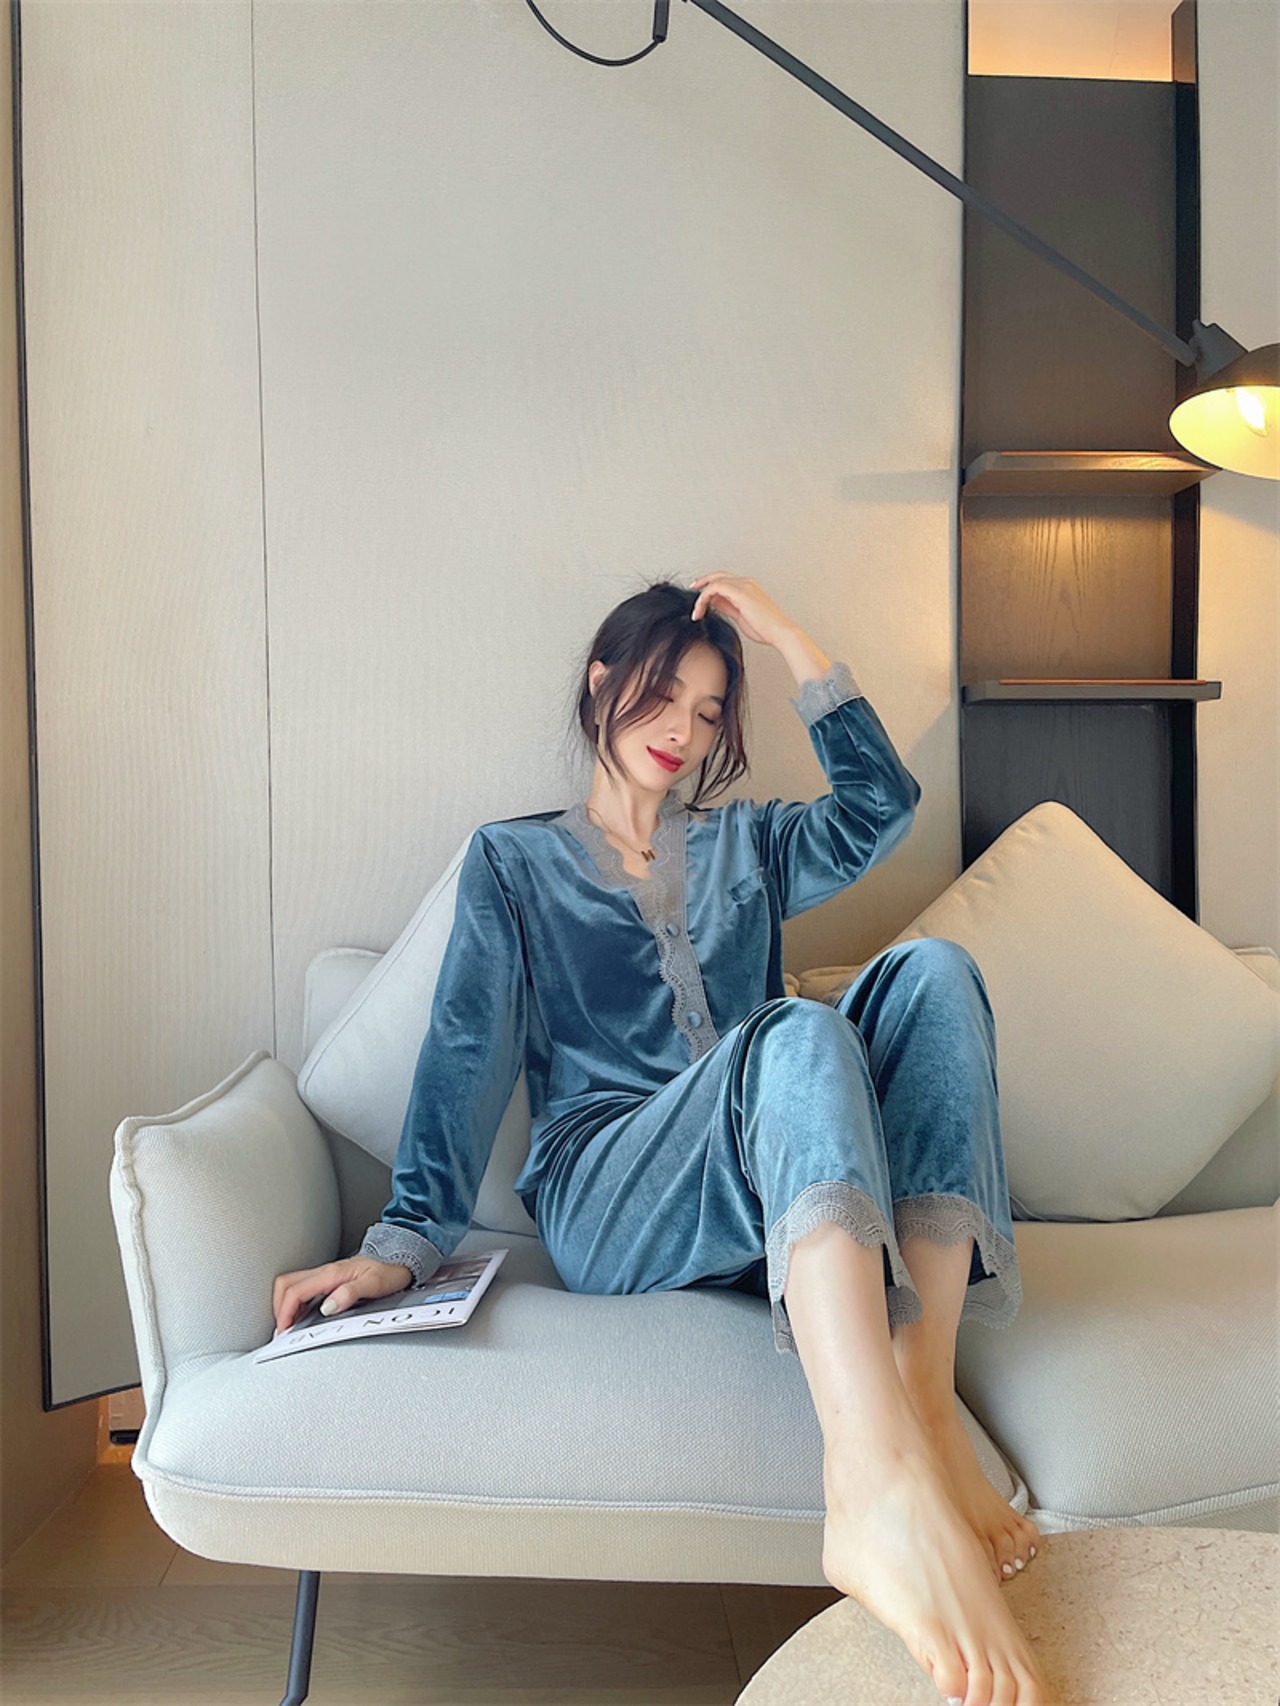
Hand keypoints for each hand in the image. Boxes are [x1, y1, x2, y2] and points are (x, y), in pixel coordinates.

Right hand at [272, 1257, 413, 1335]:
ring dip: (285, 1305)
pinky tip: (301, 1316)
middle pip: (286, 1284)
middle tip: (283, 1330)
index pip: (296, 1290)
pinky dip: (294, 1302)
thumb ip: (351, 1294)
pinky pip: (302, 1288)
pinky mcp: (329, 1280)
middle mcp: (325, 1272)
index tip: (284, 1330)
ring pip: (292, 1285)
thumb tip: (328, 1307)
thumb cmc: (389, 1271)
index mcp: (332, 1274)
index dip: (285, 1312)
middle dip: (279, 1307)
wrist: (400, 1259)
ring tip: (289, 1326)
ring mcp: (325, 1275)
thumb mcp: (375, 1284)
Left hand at [688, 573, 796, 647]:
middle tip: (692, 591)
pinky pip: (715, 588)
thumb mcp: (740, 616)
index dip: (709, 585)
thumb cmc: (766, 629)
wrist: (780, 633)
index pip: (724, 580)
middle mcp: (747, 583)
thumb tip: (714, 602)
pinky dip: (704, 598)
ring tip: (696, 611)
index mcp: (749, 587)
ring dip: (701, 596)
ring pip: (715, 581)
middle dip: (702, 582)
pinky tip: (700, 609)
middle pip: (718, 576)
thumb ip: (727, 606)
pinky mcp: (741, 592)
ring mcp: (744, 585)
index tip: (700, 597)